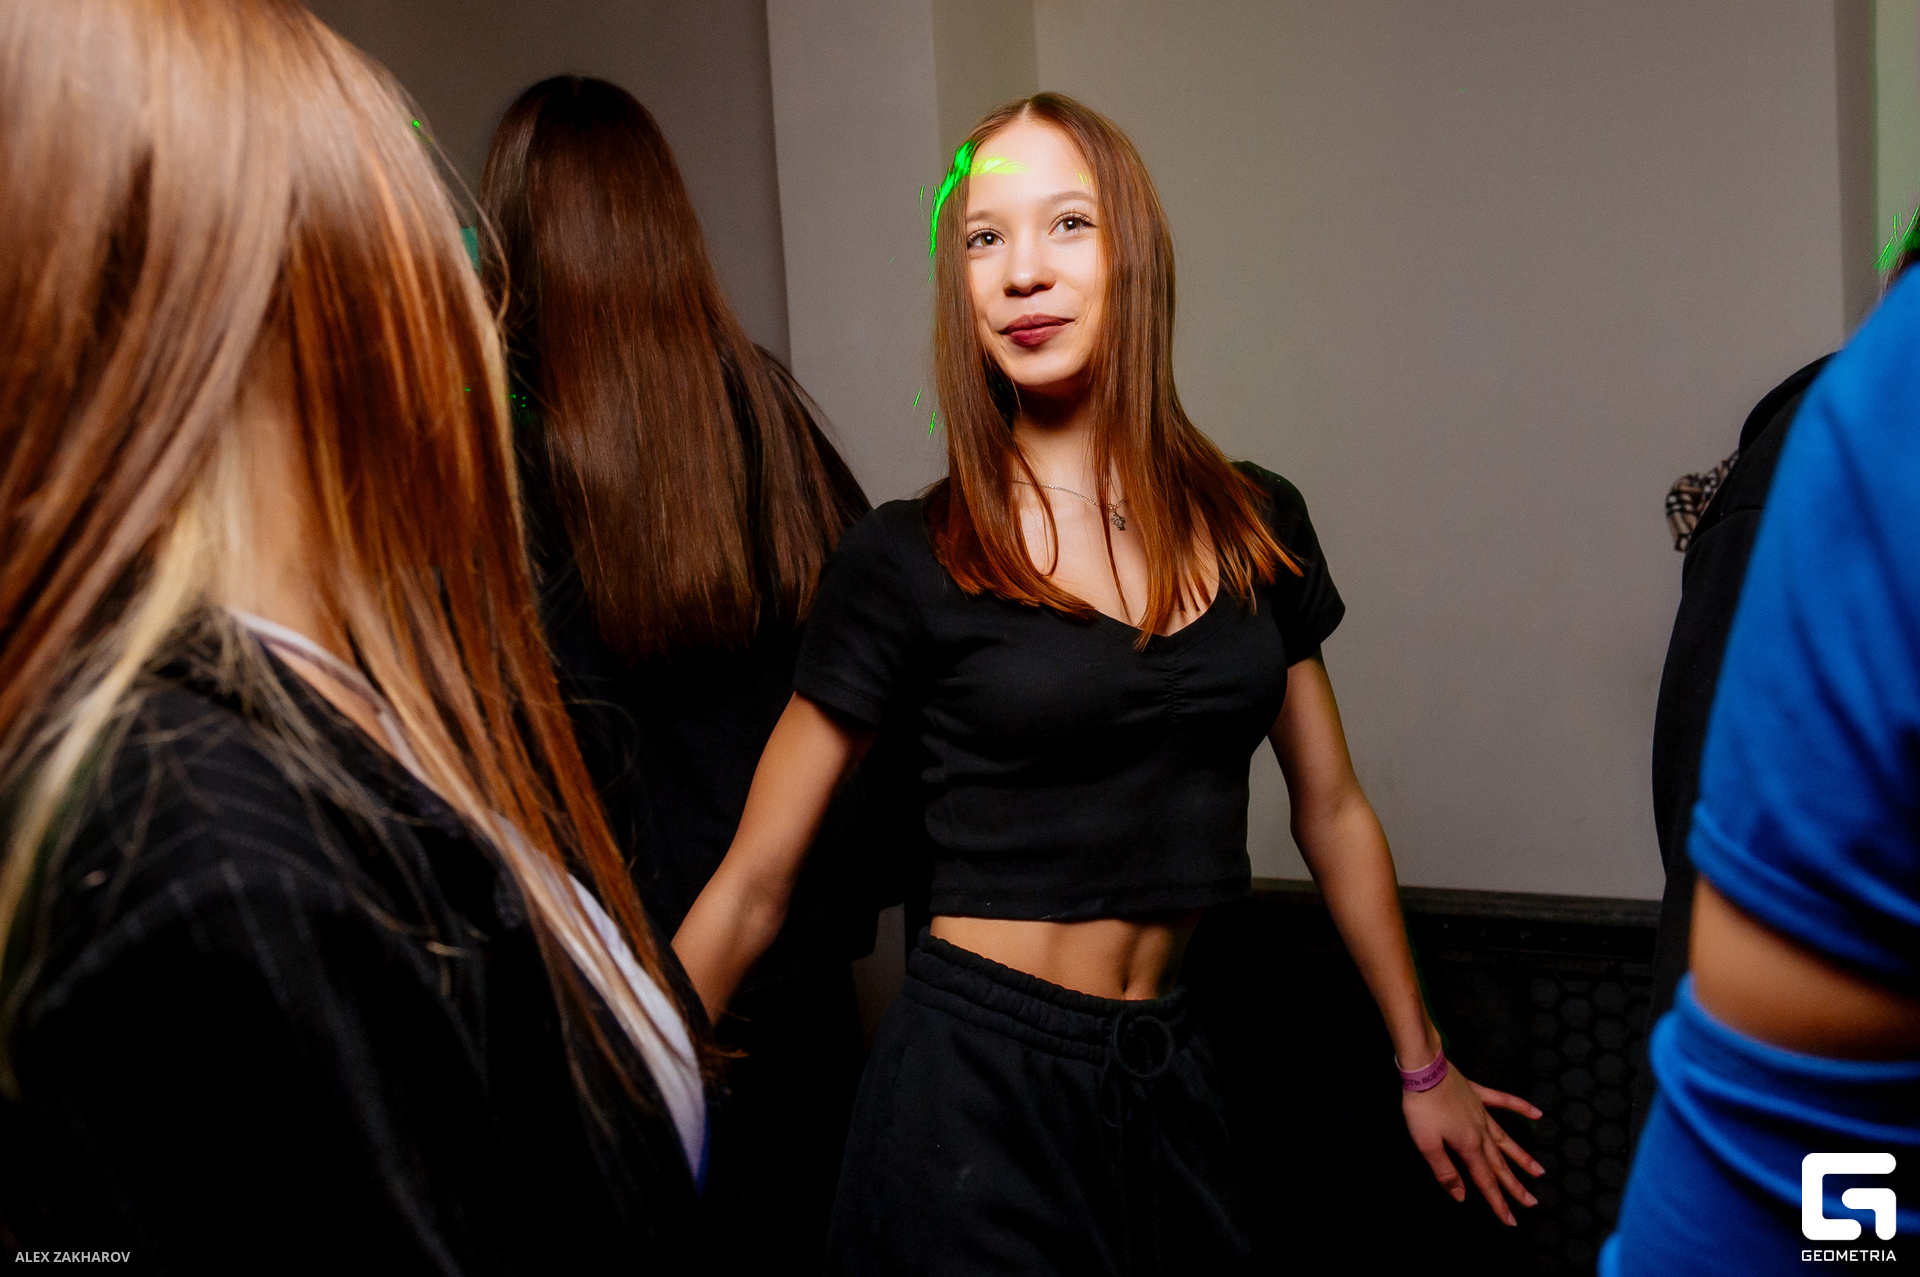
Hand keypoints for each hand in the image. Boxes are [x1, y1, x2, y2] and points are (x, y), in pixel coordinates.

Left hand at [1401, 1065, 1543, 1224]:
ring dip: (1522, 1157)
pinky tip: (1537, 1114)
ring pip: (1506, 1139)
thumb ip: (1445, 1172)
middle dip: (1514, 1186)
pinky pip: (1503, 1101)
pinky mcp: (1478, 1094)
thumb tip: (1462, 1197)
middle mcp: (1481, 1132)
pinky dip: (1520, 1107)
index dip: (1497, 1202)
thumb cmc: (1422, 1109)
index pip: (1485, 1180)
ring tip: (1539, 1172)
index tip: (1511, 1221)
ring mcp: (1482, 1112)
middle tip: (1532, 1203)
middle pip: (1500, 1164)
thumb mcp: (1427, 1145)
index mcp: (1468, 1146)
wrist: (1424, 1070)